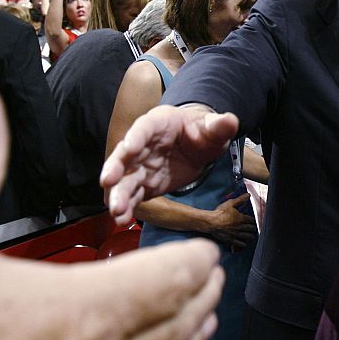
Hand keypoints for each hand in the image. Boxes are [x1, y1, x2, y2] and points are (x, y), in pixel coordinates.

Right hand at [101, 104, 238, 225]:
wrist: (195, 147)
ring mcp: (141, 166)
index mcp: (158, 123)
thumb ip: (219, 126)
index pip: (144, 127)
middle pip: (125, 154)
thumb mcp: (212, 128)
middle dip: (116, 167)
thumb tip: (230, 120)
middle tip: (108, 181)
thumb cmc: (201, 132)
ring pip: (125, 179)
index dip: (136, 136)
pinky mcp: (145, 185)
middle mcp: (143, 144)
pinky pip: (133, 196)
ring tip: (116, 211)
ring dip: (119, 194)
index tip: (129, 147)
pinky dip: (127, 206)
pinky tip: (122, 219)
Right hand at [207, 195, 257, 249]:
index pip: (251, 220)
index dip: (253, 220)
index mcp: (241, 218)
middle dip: (253, 228)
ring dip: (250, 236)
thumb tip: (248, 195)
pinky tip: (244, 244)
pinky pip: (238, 243)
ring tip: (252, 237)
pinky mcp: (230, 239)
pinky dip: (242, 244)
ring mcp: (236, 234)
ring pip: (246, 236)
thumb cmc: (220, 212)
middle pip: (250, 228)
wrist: (212, 222)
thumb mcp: (230, 203)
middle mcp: (240, 227)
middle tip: (254, 229)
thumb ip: (240, 199)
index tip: (254, 221)